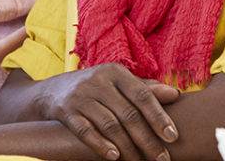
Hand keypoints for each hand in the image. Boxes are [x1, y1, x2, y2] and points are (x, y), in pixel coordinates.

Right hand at [37, 63, 179, 160]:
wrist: (50, 91)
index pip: (142, 95)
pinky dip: (100, 145)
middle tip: (162, 159)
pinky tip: (114, 157)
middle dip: (148, 139)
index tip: (173, 137)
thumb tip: (175, 94)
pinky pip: (85, 131)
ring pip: (110, 125)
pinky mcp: (65, 111)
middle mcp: (98, 81)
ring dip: (128, 147)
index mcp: (115, 71)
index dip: (159, 116)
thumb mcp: (117, 83)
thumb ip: (145, 89)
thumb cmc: (94, 88)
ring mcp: (80, 96)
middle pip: (128, 113)